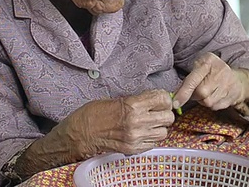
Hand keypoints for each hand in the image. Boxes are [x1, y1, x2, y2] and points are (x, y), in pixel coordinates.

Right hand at [54, 89, 174, 159]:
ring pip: (164, 132)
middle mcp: (137, 122)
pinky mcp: (133, 149)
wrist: (80, 133)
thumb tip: (155, 99)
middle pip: (168, 117)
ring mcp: (136, 138)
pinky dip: (151, 138)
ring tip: (150, 123)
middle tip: (157, 111)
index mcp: (132, 106)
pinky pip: (153, 143)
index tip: (160, 99)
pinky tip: (143, 132)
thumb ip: (139, 100)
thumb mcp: (118, 99)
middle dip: (165, 113)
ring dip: (159, 127)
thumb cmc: (95, 113)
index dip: (164, 98)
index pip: (163, 100)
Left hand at [172, 52, 248, 112]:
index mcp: (209, 61)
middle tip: (198, 90)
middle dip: (195, 95)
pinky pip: (215, 106)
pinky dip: (212, 104)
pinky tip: (216, 96)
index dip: (183, 93)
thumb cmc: (213, 72)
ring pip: (208, 102)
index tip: (175, 103)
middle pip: (200, 93)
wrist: (238, 79)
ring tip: (208, 92)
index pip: (193, 79)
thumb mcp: (200, 67)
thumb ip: (188, 79)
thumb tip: (174, 95)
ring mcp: (228, 84)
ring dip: (203, 100)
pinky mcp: (232, 96)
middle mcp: (220, 71)